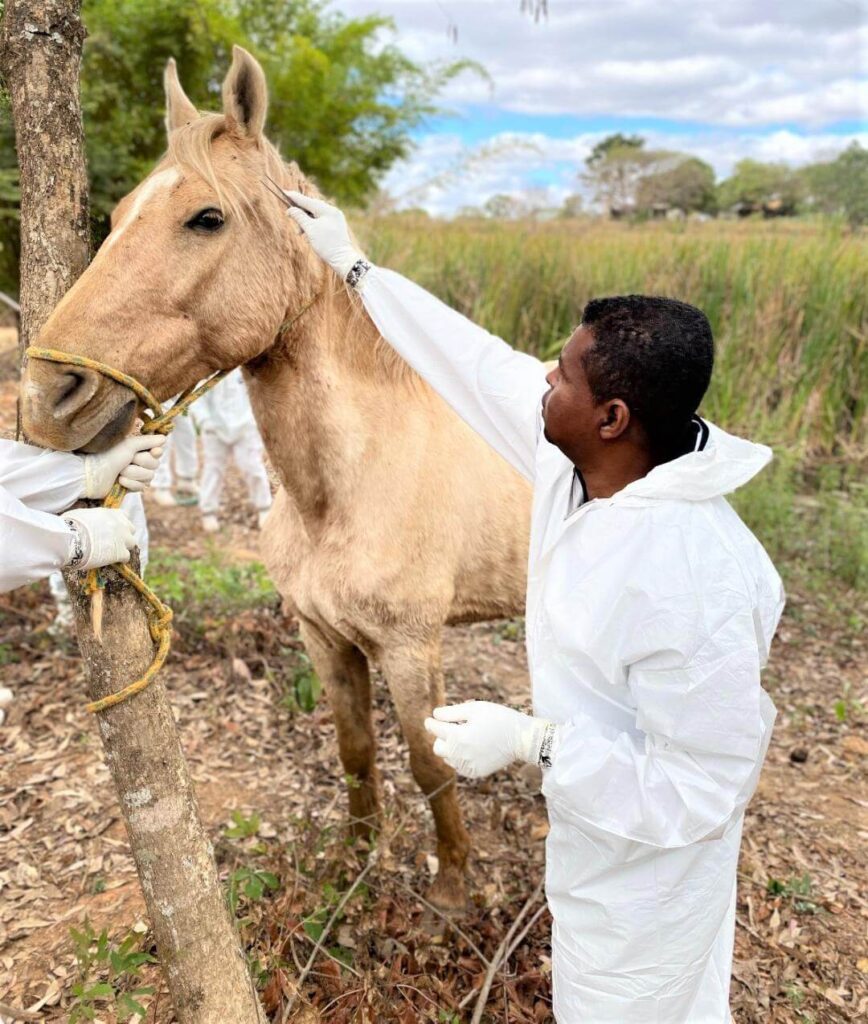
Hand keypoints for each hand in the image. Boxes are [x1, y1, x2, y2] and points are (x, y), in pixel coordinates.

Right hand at [63, 508, 136, 570]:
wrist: (70, 539)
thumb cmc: (70, 525)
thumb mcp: (83, 515)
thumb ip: (92, 518)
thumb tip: (87, 522)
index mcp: (111, 513)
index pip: (124, 514)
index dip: (120, 522)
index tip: (114, 527)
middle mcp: (120, 524)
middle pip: (131, 529)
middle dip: (124, 534)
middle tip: (115, 541)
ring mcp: (122, 539)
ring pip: (132, 543)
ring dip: (125, 547)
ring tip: (115, 552)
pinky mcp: (120, 552)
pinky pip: (126, 557)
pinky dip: (121, 559)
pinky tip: (114, 562)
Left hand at [83, 434, 166, 497]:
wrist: (92, 474)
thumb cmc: (107, 455)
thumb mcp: (129, 445)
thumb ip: (148, 441)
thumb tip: (164, 438)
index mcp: (137, 449)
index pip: (157, 451)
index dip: (156, 452)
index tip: (153, 452)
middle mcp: (138, 461)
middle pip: (155, 465)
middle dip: (140, 463)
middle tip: (126, 461)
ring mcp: (135, 475)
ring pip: (149, 477)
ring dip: (133, 474)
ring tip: (119, 472)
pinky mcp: (131, 487)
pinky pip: (142, 487)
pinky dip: (130, 484)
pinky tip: (119, 481)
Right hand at [282, 191, 363, 279]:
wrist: (343, 260)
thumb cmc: (326, 245)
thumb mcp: (310, 230)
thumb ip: (299, 217)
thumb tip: (290, 209)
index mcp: (327, 210)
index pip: (307, 200)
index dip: (295, 197)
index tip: (284, 192)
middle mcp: (332, 211)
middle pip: (311, 207)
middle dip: (300, 215)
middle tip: (291, 219)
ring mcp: (335, 218)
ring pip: (315, 215)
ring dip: (306, 223)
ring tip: (301, 234)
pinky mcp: (336, 226)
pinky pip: (321, 222)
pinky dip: (313, 227)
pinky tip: (309, 236)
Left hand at [424, 700, 554, 778]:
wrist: (521, 739)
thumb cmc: (498, 718)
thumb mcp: (474, 709)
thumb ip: (451, 712)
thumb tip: (435, 715)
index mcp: (457, 736)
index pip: (434, 729)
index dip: (431, 722)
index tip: (430, 719)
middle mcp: (459, 754)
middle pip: (437, 747)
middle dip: (441, 737)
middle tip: (453, 728)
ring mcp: (467, 766)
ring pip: (447, 757)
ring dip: (451, 747)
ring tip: (467, 737)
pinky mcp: (475, 773)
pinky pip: (459, 766)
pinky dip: (461, 757)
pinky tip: (473, 748)